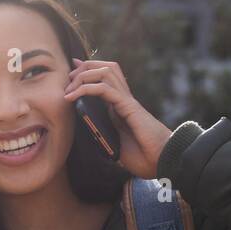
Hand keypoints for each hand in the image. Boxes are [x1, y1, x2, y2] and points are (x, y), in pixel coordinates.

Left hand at [64, 58, 172, 179]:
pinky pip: (105, 89)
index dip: (87, 71)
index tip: (70, 76)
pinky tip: (73, 97)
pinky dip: (86, 88)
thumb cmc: (142, 157)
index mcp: (119, 105)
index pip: (105, 78)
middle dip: (84, 68)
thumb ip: (101, 136)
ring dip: (83, 75)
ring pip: (105, 72)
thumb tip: (85, 136)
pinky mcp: (128, 107)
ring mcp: (127, 101)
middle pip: (105, 68)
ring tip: (69, 88)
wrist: (162, 161)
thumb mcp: (114, 145)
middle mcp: (124, 99)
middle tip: (68, 80)